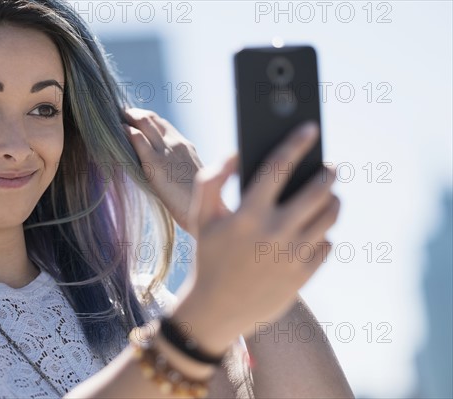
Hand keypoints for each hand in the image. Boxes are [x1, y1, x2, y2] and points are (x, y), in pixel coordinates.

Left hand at [122, 107, 206, 233]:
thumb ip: (176, 167)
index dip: (146, 119)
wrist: (202, 210)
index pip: (162, 125)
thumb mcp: (188, 177)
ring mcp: (166, 151)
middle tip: (120, 114)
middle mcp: (176, 143)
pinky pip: (138, 139)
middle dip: (134, 114)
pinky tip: (118, 130)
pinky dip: (127, 131)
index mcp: (185, 146)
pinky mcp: (155, 163)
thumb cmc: (196, 202)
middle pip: (152, 118)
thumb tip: (163, 170)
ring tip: (114, 117)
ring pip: (144, 122)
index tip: (133, 118)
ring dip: (128, 116)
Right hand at [172, 121, 340, 354]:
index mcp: (248, 215)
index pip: (278, 166)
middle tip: (328, 165)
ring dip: (332, 199)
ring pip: (328, 216)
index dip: (296, 142)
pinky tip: (313, 230)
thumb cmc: (208, 257)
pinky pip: (326, 244)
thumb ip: (210, 180)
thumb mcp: (200, 218)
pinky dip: (323, 232)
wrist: (216, 310)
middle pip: (317, 190)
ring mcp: (293, 255)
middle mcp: (275, 233)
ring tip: (327, 194)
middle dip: (327, 172)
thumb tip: (235, 156)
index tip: (310, 128)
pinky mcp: (304, 274)